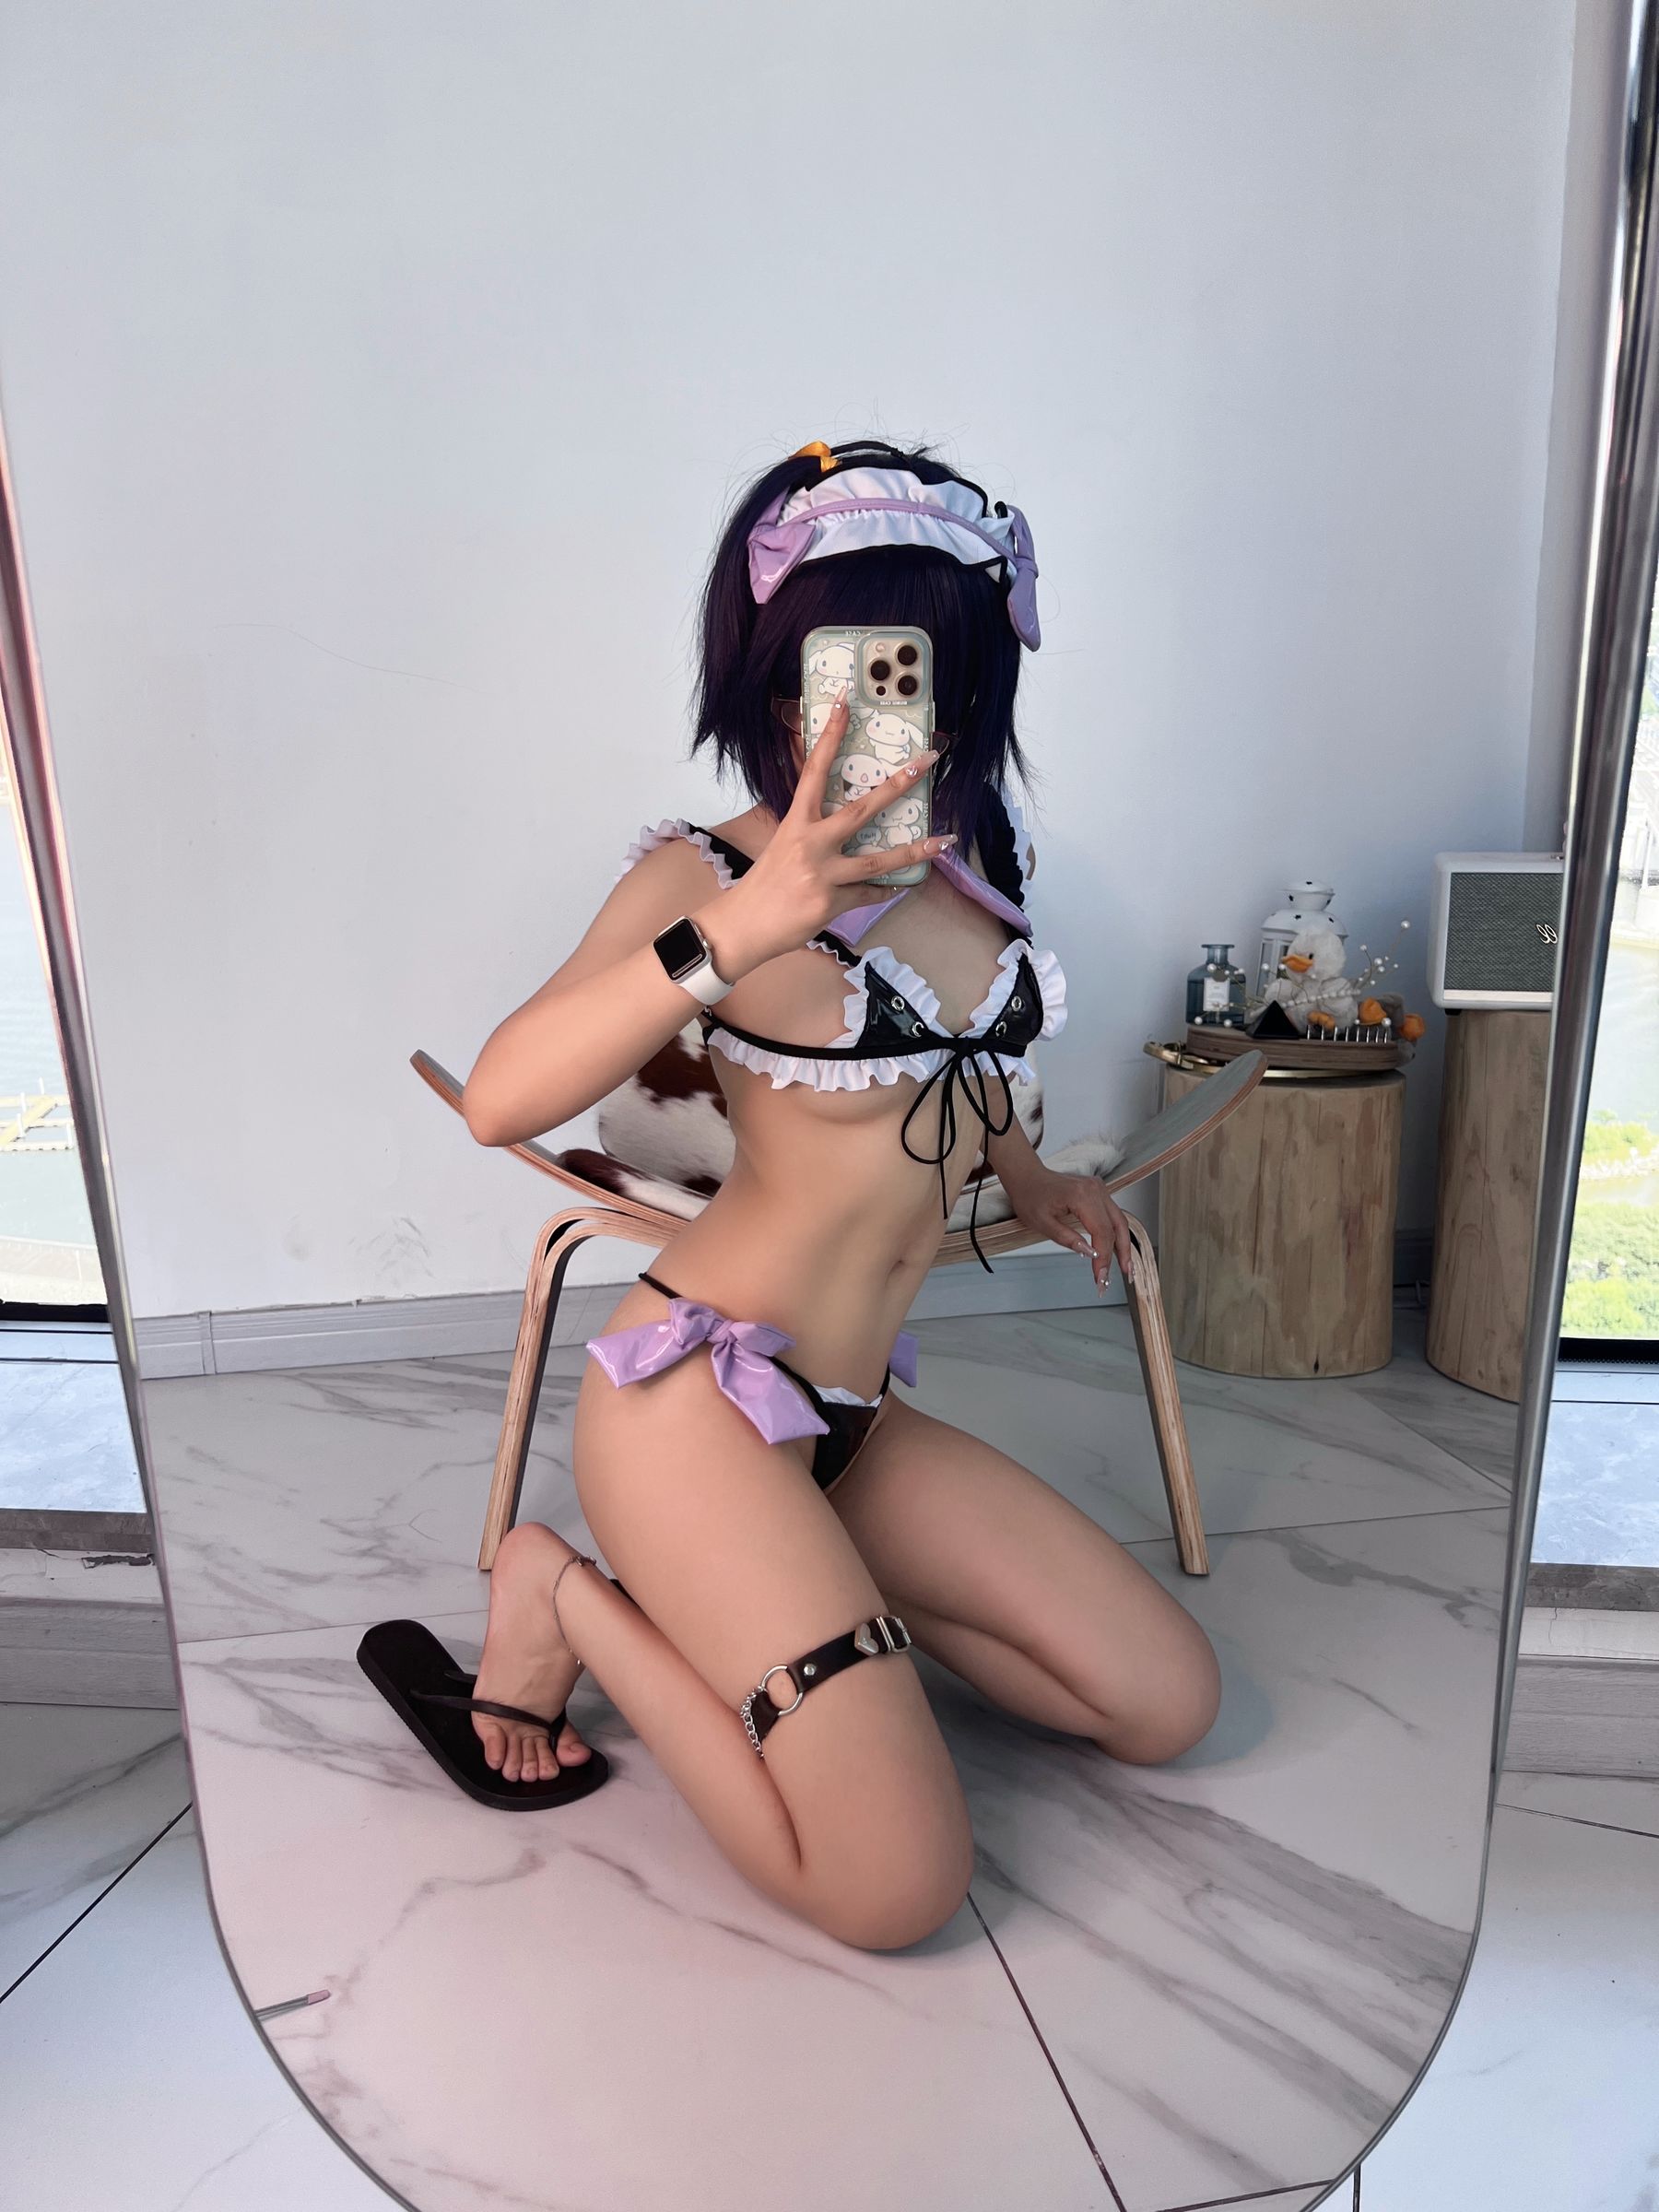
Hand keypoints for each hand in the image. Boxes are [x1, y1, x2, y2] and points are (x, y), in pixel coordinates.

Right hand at [697, 689, 953, 974]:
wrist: (744, 926)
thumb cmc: (764, 884)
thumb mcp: (783, 844)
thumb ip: (810, 828)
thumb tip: (839, 816)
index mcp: (796, 822)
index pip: (814, 769)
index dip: (831, 735)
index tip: (846, 703)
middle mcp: (811, 843)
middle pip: (861, 809)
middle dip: (898, 784)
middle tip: (927, 762)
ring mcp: (822, 874)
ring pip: (878, 861)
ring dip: (915, 851)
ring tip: (945, 841)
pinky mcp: (831, 903)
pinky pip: (869, 893)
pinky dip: (885, 890)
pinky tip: (901, 886)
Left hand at [1010, 1169, 1135, 1293]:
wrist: (1028, 1177)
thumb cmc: (1030, 1196)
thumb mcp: (1041, 1223)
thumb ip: (1067, 1239)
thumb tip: (1090, 1253)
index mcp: (1081, 1196)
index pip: (1101, 1232)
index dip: (1104, 1257)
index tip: (1100, 1276)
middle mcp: (1095, 1190)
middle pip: (1117, 1226)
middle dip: (1122, 1254)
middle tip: (1124, 1276)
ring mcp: (1099, 1189)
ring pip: (1119, 1221)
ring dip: (1123, 1245)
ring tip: (1125, 1267)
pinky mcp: (1098, 1192)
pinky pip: (1113, 1215)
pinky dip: (1116, 1234)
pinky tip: (1117, 1250)